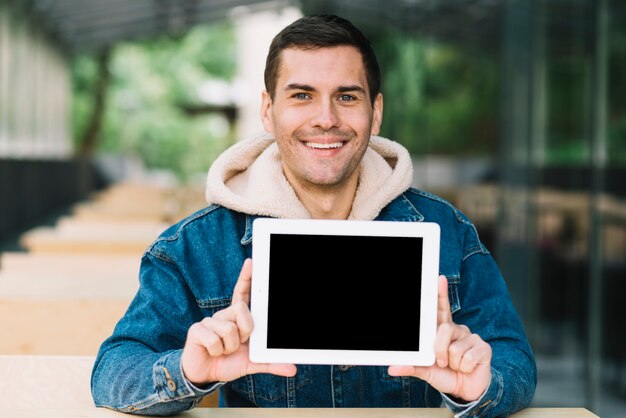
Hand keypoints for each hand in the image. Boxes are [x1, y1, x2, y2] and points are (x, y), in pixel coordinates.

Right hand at [181, 258, 296, 384]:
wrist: (204, 376)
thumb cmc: (228, 362)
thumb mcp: (252, 363)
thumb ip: (271, 363)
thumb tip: (293, 368)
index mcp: (236, 317)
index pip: (242, 293)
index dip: (246, 277)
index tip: (251, 262)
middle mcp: (224, 315)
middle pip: (242, 310)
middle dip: (244, 331)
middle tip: (238, 344)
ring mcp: (209, 321)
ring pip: (229, 329)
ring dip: (229, 347)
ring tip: (222, 350)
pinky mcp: (196, 329)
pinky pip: (214, 340)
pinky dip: (216, 351)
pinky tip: (211, 351)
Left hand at [388, 275, 491, 401]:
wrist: (466, 390)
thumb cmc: (446, 374)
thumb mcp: (425, 371)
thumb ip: (411, 367)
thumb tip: (392, 369)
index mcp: (442, 330)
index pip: (440, 309)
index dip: (440, 293)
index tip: (439, 279)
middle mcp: (457, 329)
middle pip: (444, 329)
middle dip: (440, 349)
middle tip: (441, 362)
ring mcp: (471, 337)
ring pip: (454, 348)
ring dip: (452, 362)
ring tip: (456, 365)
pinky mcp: (483, 347)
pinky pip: (467, 357)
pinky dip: (464, 367)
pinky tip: (468, 367)